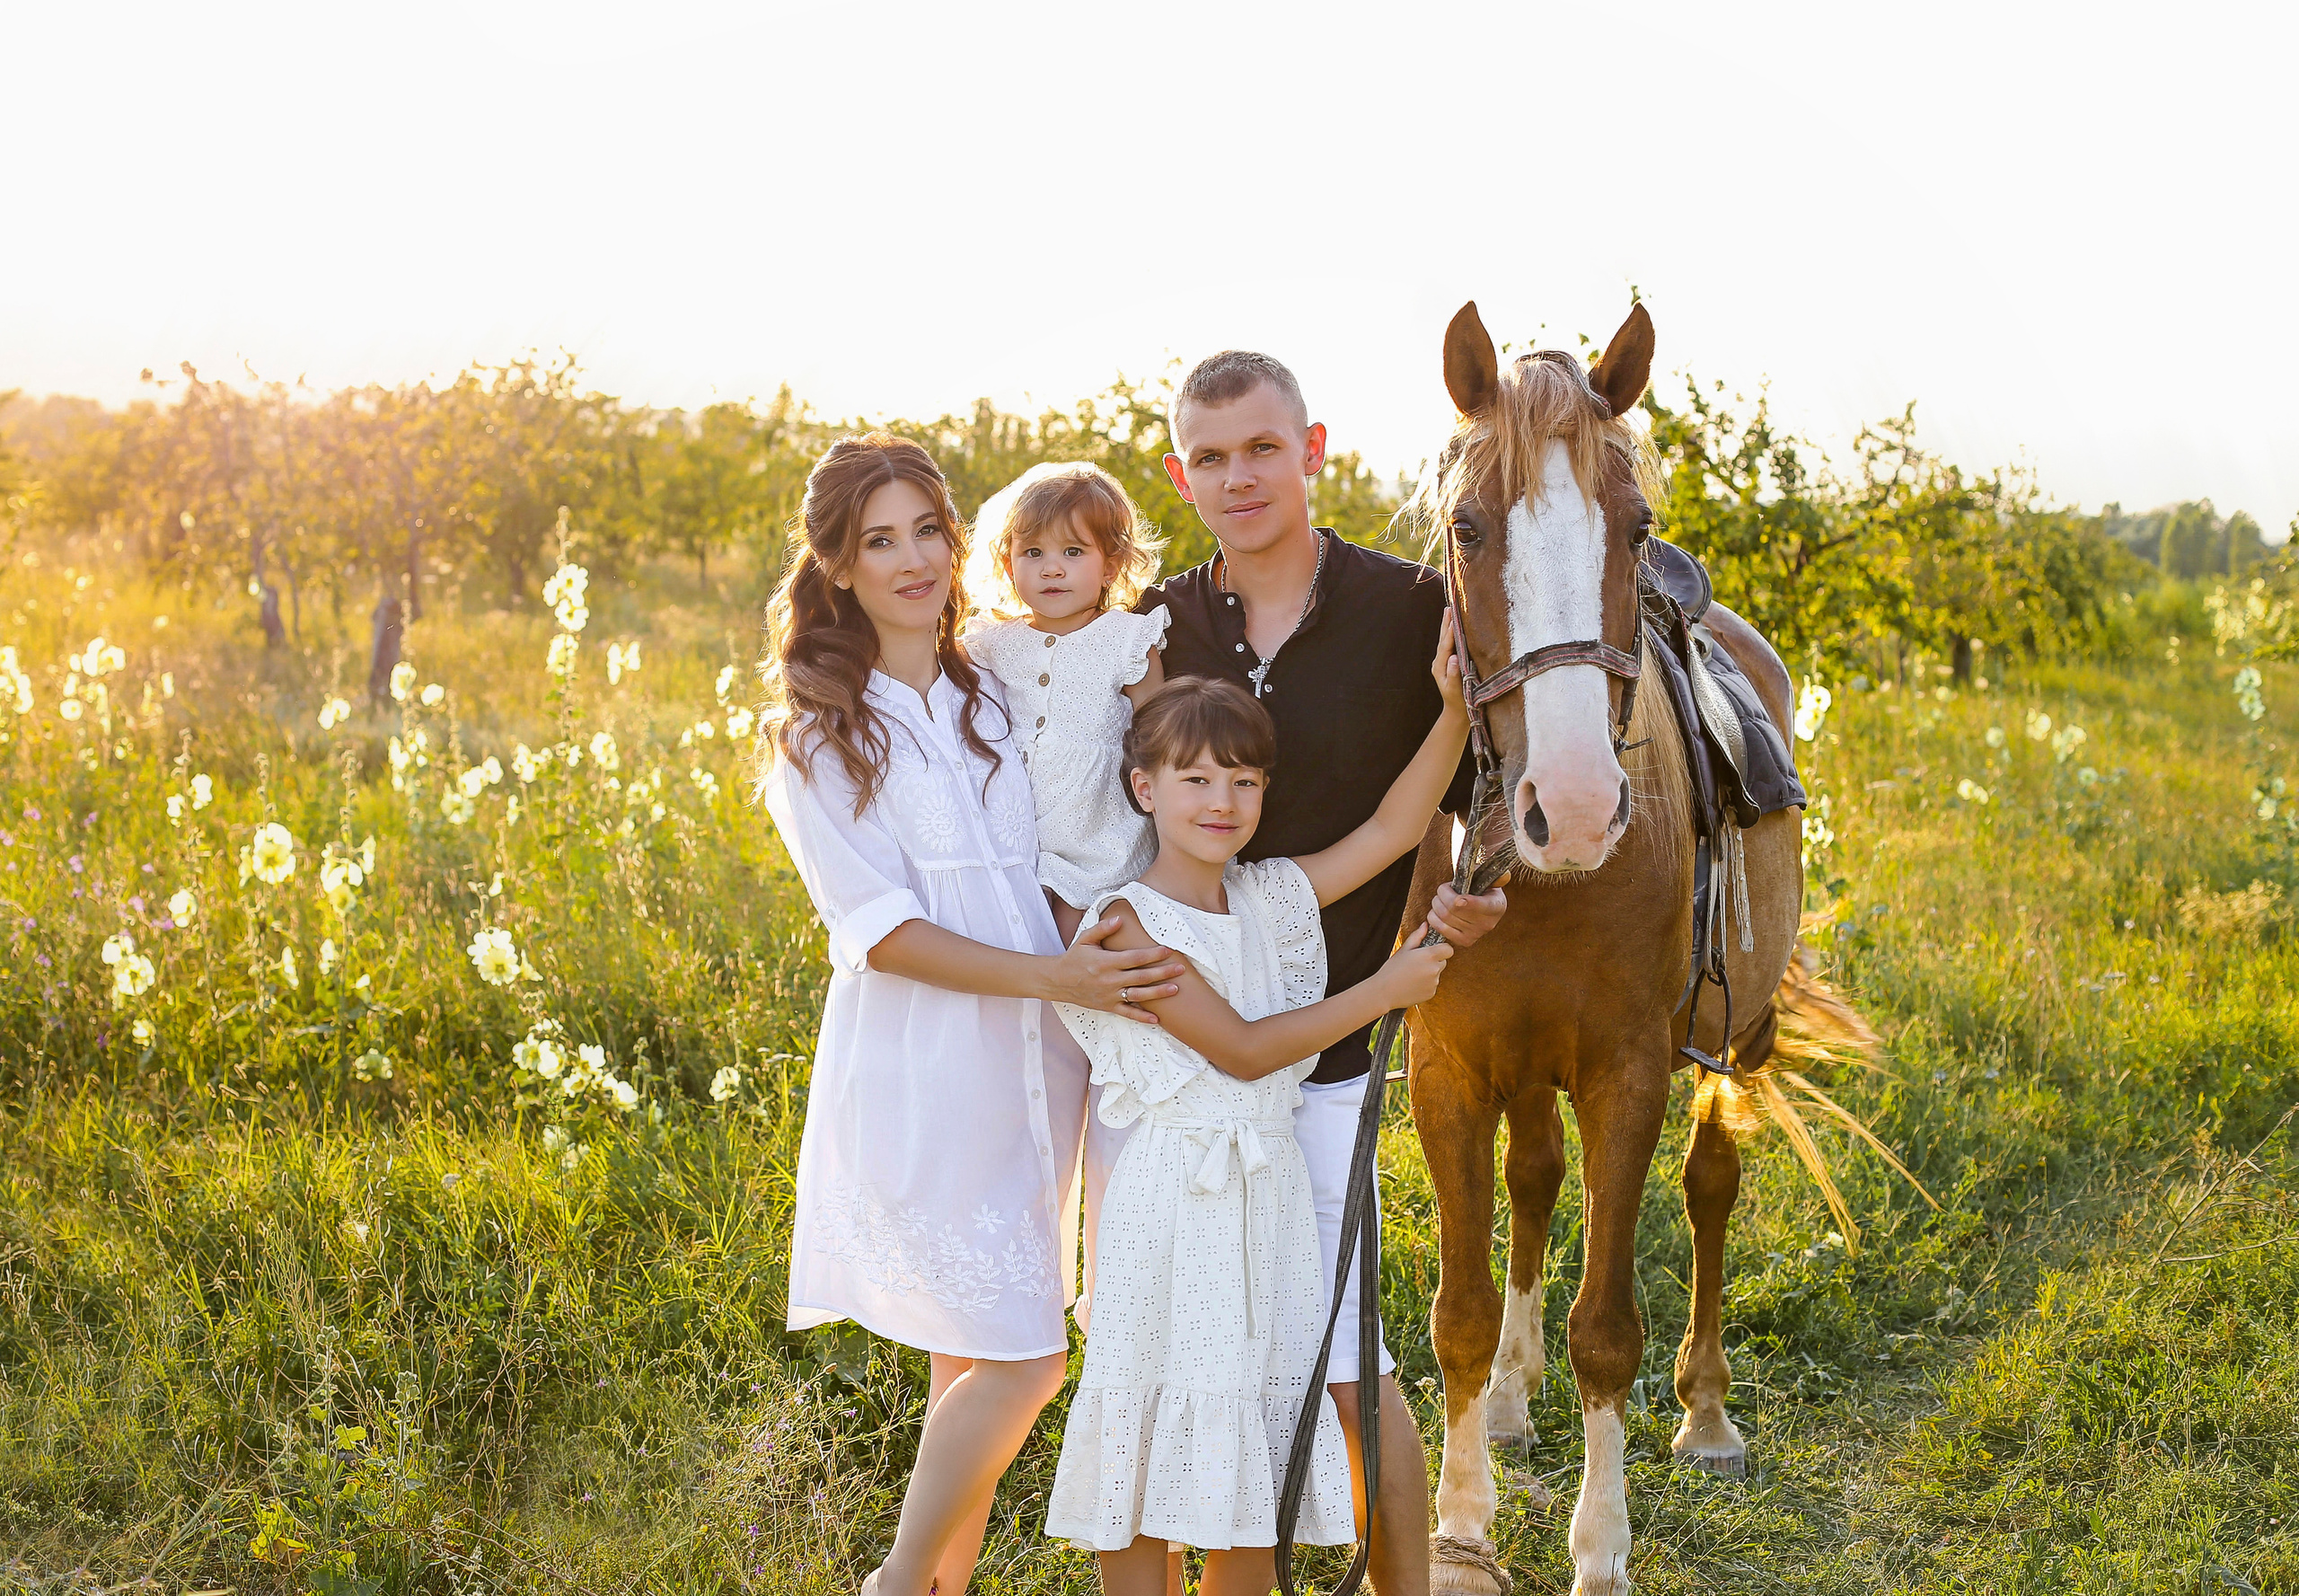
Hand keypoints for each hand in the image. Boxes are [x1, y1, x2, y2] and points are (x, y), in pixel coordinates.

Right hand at [1049, 917, 1183, 1022]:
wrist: (1057, 981)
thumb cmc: (1074, 957)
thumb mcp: (1085, 939)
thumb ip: (1103, 928)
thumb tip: (1120, 919)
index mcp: (1106, 962)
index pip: (1134, 958)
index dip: (1152, 954)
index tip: (1168, 950)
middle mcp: (1110, 980)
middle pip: (1141, 977)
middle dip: (1163, 972)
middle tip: (1181, 969)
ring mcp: (1109, 995)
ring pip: (1138, 995)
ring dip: (1158, 993)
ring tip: (1175, 989)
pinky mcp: (1107, 1006)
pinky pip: (1127, 1013)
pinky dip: (1142, 1017)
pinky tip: (1157, 1019)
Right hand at [1377, 937, 1454, 1007]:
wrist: (1384, 992)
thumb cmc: (1392, 969)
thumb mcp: (1404, 949)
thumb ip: (1417, 935)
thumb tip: (1426, 925)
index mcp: (1429, 956)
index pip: (1448, 949)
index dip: (1442, 948)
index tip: (1433, 950)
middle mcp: (1435, 969)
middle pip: (1443, 961)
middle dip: (1434, 961)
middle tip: (1417, 963)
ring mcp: (1434, 982)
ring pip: (1437, 974)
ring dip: (1429, 973)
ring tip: (1412, 974)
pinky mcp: (1432, 993)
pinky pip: (1432, 985)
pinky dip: (1425, 984)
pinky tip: (1412, 984)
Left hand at [1426, 881, 1506, 947]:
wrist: (1484, 906)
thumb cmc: (1483, 887)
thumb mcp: (1488, 877)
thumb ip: (1488, 873)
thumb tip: (1503, 876)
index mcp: (1496, 905)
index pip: (1481, 906)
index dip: (1467, 903)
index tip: (1458, 899)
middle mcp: (1487, 923)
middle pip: (1454, 908)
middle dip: (1442, 893)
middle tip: (1443, 888)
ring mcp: (1475, 934)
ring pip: (1444, 917)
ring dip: (1436, 904)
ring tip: (1440, 898)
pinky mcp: (1464, 941)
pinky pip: (1440, 928)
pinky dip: (1433, 917)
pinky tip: (1437, 911)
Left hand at [1431, 608, 1466, 714]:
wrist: (1457, 712)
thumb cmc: (1460, 702)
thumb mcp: (1457, 690)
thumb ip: (1454, 674)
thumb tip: (1453, 657)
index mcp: (1440, 667)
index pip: (1445, 646)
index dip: (1450, 632)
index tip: (1454, 618)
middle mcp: (1439, 662)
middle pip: (1442, 639)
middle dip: (1446, 623)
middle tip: (1449, 607)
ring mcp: (1442, 662)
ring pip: (1445, 640)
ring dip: (1447, 626)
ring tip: (1450, 611)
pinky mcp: (1448, 663)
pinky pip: (1449, 645)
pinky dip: (1451, 634)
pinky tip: (1455, 627)